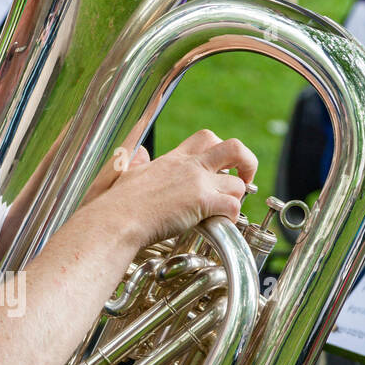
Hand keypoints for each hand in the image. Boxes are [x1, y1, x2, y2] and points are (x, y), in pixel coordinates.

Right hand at [105, 128, 257, 247]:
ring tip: (223, 212)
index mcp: (174, 158)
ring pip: (238, 184)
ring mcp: (198, 182)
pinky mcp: (202, 202)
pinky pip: (233, 207)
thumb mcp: (127, 172)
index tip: (221, 166)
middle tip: (244, 179)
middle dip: (247, 162)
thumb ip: (138, 162)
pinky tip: (220, 225)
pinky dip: (232, 218)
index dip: (220, 149)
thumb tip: (142, 154)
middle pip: (234, 147)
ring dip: (236, 199)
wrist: (117, 219)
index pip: (206, 138)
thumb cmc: (117, 203)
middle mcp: (190, 166)